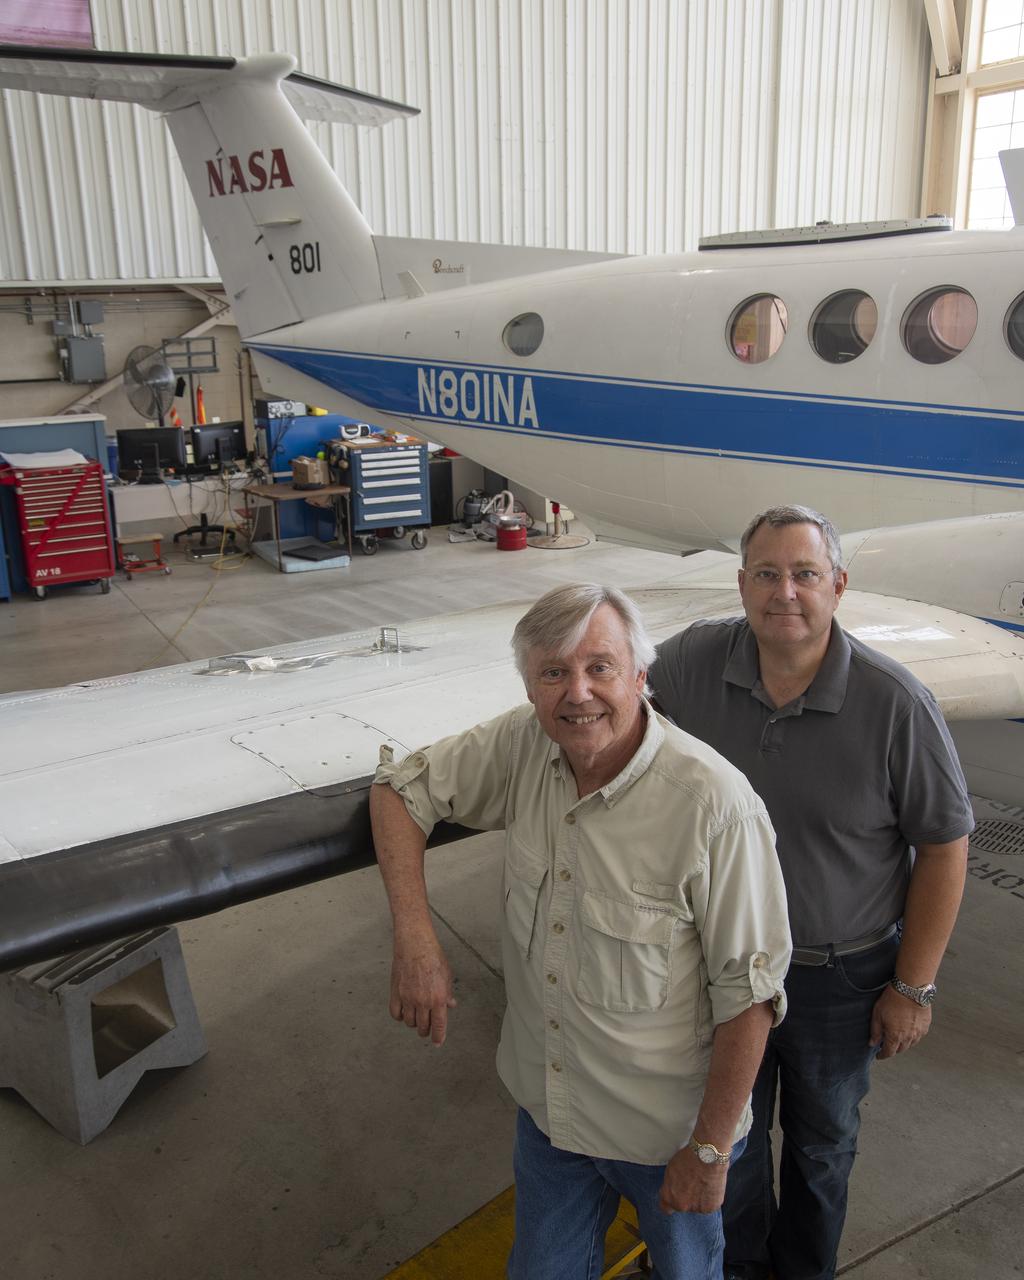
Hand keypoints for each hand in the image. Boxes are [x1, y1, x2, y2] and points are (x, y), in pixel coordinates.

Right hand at [389, 930, 456, 1046]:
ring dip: (414, 1023)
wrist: (415, 945)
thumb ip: (447, 993)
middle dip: (426, 1030)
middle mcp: (423, 1002)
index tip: (437, 1042)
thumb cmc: (432, 957)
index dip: (438, 1037)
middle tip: (427, 1027)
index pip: (439, 1026)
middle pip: (423, 1027)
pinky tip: (404, 1012)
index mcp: (438, 998)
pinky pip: (396, 1014)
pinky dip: (400, 1016)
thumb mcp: (447, 976)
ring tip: (417, 1016)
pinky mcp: (396, 994)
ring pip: (409, 1022)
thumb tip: (450, 1005)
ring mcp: (408, 999)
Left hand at [658, 1145, 727, 1214]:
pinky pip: (709, 1205)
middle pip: (682, 1206)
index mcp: (669, 1196)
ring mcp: (696, 1208)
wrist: (707, 1156)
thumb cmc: (688, 1158)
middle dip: (686, 1197)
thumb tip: (673, 1189)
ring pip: (696, 1206)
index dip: (671, 1200)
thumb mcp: (670, 1170)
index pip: (666, 1208)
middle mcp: (681, 1206)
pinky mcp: (711, 1207)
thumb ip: (670, 1185)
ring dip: (699, 1198)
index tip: (675, 1196)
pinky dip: (710, 1198)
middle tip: (692, 1184)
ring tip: (703, 1182)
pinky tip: (710, 1186)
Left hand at [869, 984, 931, 1058]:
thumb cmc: (893, 1000)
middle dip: (892, 1049)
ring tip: (897, 1038)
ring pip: (910, 1044)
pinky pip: (918, 1036)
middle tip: (887, 1045)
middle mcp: (908, 1038)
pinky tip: (908, 1031)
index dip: (882, 1055)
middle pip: (900, 1050)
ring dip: (903, 1044)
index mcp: (895, 1036)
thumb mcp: (878, 1014)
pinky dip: (912, 1037)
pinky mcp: (925, 1026)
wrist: (911, 989)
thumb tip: (872, 1043)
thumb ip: (875, 1031)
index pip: (889, 1052)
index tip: (879, 1055)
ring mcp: (918, 1032)